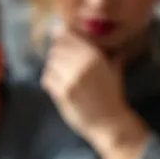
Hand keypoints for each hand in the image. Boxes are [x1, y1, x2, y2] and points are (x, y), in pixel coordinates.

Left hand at [41, 29, 130, 144]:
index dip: (62, 40)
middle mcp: (83, 63)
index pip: (68, 36)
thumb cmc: (111, 96)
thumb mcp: (113, 69)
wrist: (109, 123)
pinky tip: (57, 87)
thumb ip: (104, 51)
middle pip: (56, 48)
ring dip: (52, 69)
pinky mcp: (62, 93)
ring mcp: (71, 78)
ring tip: (61, 77)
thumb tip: (95, 35)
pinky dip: (49, 81)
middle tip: (62, 66)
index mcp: (95, 55)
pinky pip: (46, 78)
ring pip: (50, 63)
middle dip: (56, 55)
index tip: (63, 47)